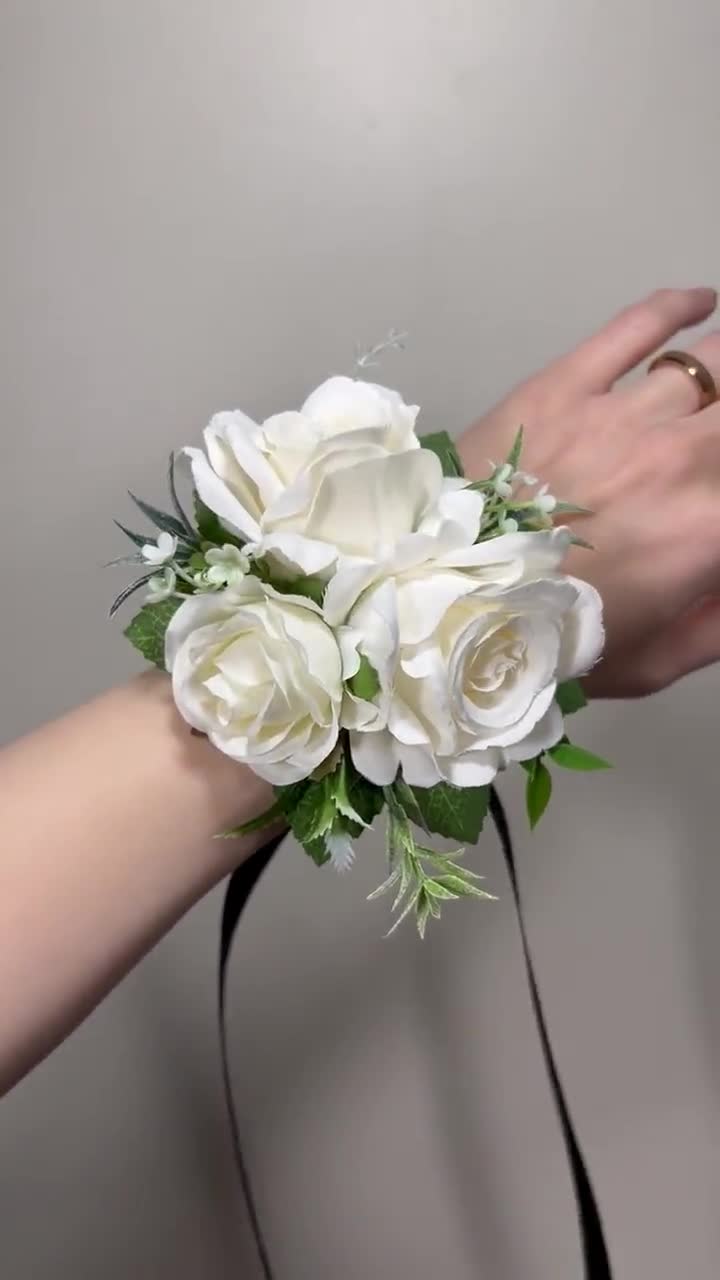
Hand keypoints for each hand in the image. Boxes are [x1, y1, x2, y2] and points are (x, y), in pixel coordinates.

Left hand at [458, 287, 719, 696]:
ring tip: (719, 383)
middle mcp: (680, 459)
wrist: (441, 597)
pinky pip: (640, 324)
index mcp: (708, 528)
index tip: (718, 501)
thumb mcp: (651, 662)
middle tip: (713, 445)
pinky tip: (704, 301)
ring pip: (712, 361)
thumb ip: (717, 625)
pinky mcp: (567, 384)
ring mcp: (623, 414)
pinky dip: (680, 305)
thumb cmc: (550, 639)